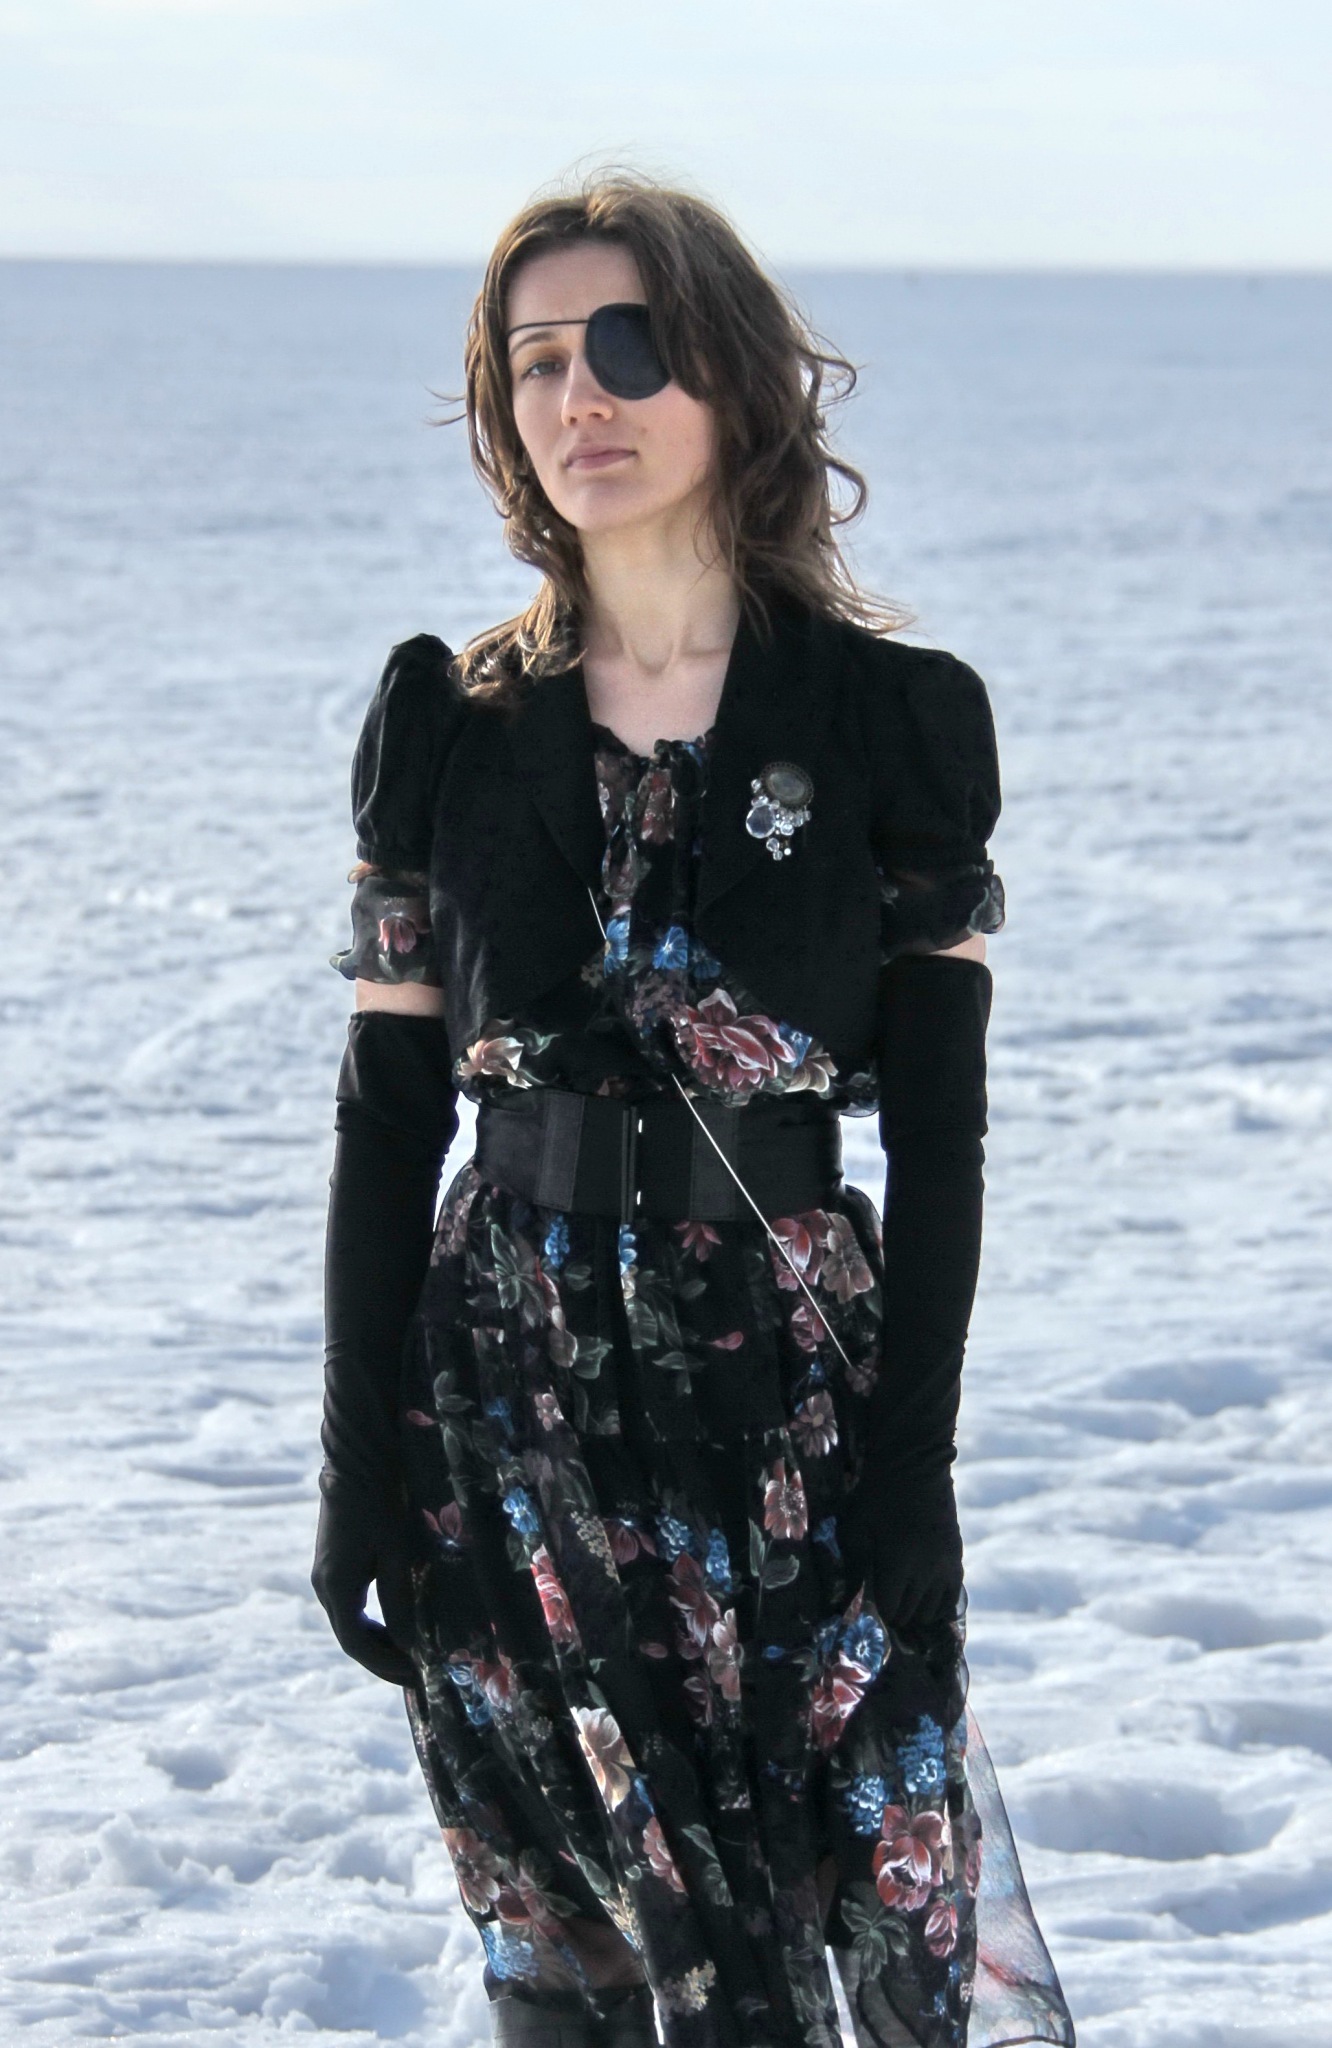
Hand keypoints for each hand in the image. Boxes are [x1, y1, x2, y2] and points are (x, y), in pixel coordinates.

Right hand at [311, 1467, 418, 1685]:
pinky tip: (400, 1621)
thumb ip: (400, 1601)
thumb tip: (410, 1645)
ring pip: (352, 1621)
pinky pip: (353, 1603)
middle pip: (353, 1637)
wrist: (357, 1459)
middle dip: (385, 1657)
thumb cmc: (381, 1502)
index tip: (418, 1678)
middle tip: (421, 1671)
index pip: (357, 1644)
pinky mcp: (335, 1562)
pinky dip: (375, 1619)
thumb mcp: (396, 1552)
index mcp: (336, 1587)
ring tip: (415, 1652)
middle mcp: (324, 1585)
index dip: (386, 1666)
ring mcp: (326, 1574)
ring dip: (380, 1639)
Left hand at [845, 1479, 963, 1632]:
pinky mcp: (956, 1557)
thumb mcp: (854, 1527)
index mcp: (898, 1564)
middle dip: (895, 1613)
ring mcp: (945, 1565)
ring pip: (933, 1611)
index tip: (870, 1601)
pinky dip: (939, 1604)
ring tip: (904, 1600)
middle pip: (911, 1614)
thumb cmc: (877, 1495)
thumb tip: (846, 1599)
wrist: (915, 1465)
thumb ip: (852, 1566)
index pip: (891, 1609)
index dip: (878, 1610)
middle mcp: (926, 1571)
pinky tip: (926, 1599)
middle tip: (884, 1600)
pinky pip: (952, 1597)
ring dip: (916, 1611)